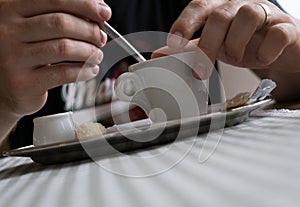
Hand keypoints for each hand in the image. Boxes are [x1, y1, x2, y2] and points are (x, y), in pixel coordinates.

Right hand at [0, 0, 110, 116]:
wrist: (3, 86)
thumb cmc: (24, 52)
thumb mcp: (33, 27)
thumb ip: (58, 16)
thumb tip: (98, 11)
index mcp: (11, 10)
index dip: (85, 5)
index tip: (104, 13)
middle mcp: (8, 31)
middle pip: (61, 23)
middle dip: (90, 30)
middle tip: (101, 38)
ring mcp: (14, 58)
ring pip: (64, 48)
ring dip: (89, 51)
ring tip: (97, 55)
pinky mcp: (24, 83)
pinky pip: (64, 73)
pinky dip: (84, 70)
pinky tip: (90, 70)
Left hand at [157, 0, 299, 79]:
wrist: (280, 47)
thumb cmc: (244, 42)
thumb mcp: (213, 44)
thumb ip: (188, 48)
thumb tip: (159, 55)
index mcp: (221, 8)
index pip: (199, 6)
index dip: (185, 23)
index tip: (174, 43)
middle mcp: (241, 6)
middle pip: (220, 14)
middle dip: (208, 44)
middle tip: (201, 70)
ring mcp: (266, 14)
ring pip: (249, 15)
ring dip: (236, 43)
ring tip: (235, 58)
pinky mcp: (286, 28)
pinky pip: (278, 33)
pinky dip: (267, 50)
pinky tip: (262, 58)